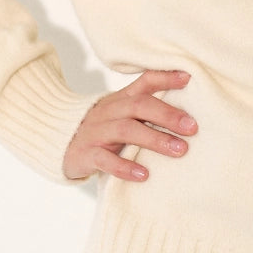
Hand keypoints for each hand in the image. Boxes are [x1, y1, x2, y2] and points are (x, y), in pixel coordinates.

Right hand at [63, 69, 197, 181]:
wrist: (59, 142)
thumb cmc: (102, 128)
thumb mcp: (122, 112)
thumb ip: (147, 108)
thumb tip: (187, 112)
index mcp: (121, 99)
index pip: (144, 82)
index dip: (165, 78)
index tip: (189, 78)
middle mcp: (110, 111)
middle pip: (140, 106)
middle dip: (168, 115)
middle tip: (193, 127)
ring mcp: (98, 132)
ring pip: (126, 130)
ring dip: (155, 139)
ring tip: (179, 150)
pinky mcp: (87, 154)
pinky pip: (105, 160)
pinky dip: (125, 167)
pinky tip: (144, 175)